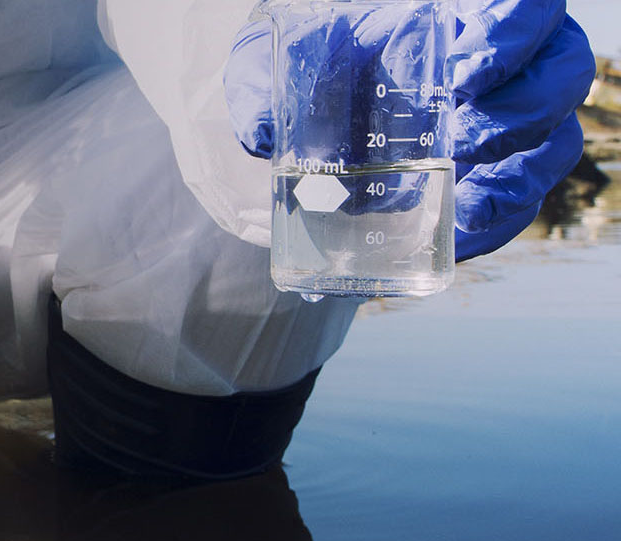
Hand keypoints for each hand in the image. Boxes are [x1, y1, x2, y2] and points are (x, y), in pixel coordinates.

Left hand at [224, 1, 595, 260]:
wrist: (310, 118)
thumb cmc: (309, 73)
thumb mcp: (278, 66)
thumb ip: (265, 85)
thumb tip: (261, 133)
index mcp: (458, 20)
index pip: (527, 7)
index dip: (515, 35)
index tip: (466, 73)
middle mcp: (498, 71)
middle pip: (559, 78)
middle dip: (521, 115)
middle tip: (462, 144)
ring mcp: (501, 129)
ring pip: (552, 147)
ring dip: (517, 180)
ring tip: (464, 203)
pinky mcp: (490, 182)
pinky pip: (520, 206)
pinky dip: (495, 226)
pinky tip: (458, 237)